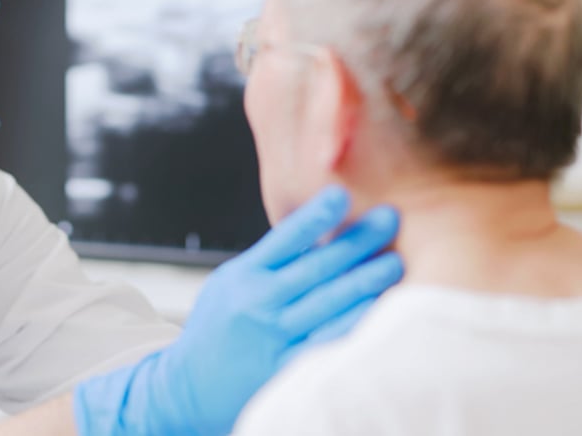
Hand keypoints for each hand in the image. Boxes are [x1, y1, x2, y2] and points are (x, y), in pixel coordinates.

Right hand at [72, 185, 401, 435]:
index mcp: (243, 276)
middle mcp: (258, 304)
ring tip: (395, 262)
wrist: (187, 388)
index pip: (285, 238)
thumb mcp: (229, 284)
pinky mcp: (286, 370)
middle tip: (390, 218)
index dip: (315, 214)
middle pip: (316, 267)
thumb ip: (268, 263)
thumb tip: (316, 232)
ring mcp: (273, 338)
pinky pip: (326, 344)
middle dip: (356, 241)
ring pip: (327, 304)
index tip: (342, 194)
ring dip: (365, 281)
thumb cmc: (214, 330)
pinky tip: (377, 312)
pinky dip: (352, 326)